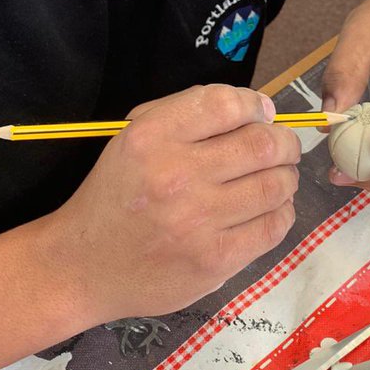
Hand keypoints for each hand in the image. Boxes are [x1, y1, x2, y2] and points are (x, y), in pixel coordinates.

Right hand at [52, 85, 300, 322]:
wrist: (82, 265)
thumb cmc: (115, 196)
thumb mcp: (132, 138)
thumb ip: (186, 115)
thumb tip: (256, 108)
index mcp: (153, 137)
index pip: (226, 104)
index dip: (255, 104)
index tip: (261, 113)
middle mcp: (176, 175)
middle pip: (261, 144)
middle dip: (284, 141)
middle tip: (283, 147)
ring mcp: (197, 221)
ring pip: (274, 185)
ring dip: (287, 176)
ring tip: (280, 176)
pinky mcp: (214, 260)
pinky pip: (272, 227)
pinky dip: (283, 212)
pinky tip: (272, 208)